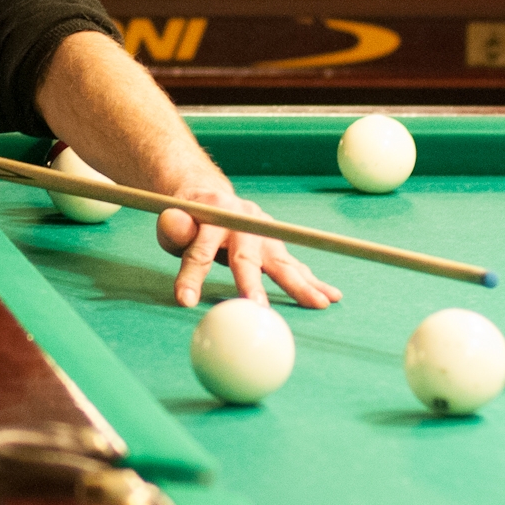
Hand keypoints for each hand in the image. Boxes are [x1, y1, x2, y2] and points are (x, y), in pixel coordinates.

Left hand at [155, 184, 339, 309]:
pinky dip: (313, 281)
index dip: (191, 275)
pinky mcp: (275, 244)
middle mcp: (243, 224)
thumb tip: (173, 222)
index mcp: (213, 217)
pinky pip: (295, 265)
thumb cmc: (189, 218)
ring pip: (280, 261)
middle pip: (245, 257)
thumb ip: (173, 226)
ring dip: (300, 284)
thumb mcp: (173, 218)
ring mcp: (263, 233)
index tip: (185, 301)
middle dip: (251, 283)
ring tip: (319, 304)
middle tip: (257, 308)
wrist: (212, 197)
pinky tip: (331, 295)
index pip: (199, 250)